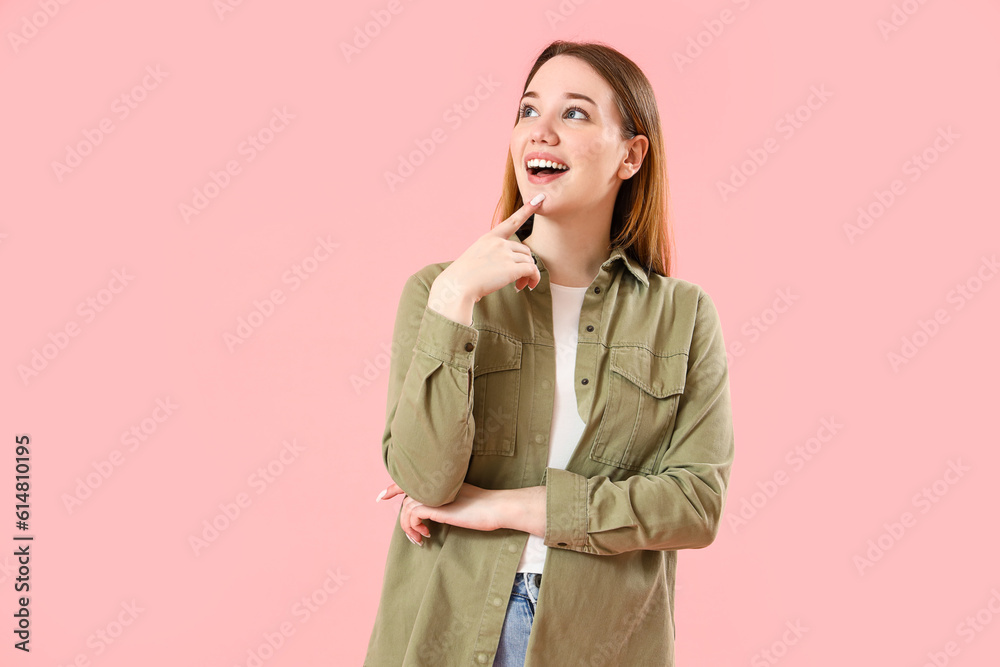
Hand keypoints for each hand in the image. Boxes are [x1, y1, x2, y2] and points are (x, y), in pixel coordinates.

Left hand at [377, 481, 504, 545]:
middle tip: (414, 534)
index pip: (410, 480)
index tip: (382, 497)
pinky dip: (413, 527)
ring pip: (407, 508)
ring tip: (420, 538)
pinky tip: (426, 535)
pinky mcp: (435, 505)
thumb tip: (429, 512)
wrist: (496, 507)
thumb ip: (443, 500)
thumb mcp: (459, 500)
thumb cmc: (483, 507)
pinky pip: (412, 515)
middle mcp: (434, 483)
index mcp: (440, 480)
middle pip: (406, 497)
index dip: (394, 487)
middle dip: (404, 517)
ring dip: (409, 527)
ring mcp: (434, 493)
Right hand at [432, 195, 544, 307]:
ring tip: (520, 286)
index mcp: (489, 238)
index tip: (539, 199)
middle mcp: (499, 243)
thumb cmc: (462, 277)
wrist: (457, 286)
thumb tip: (509, 265)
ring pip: (529, 262)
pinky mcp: (511, 268)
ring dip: (528, 275)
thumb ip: (492, 255)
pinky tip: (529, 286)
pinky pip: (532, 270)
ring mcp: (505, 254)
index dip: (526, 210)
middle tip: (520, 280)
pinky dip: (534, 278)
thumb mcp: (475, 257)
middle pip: (525, 250)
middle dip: (525, 265)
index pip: (511, 222)